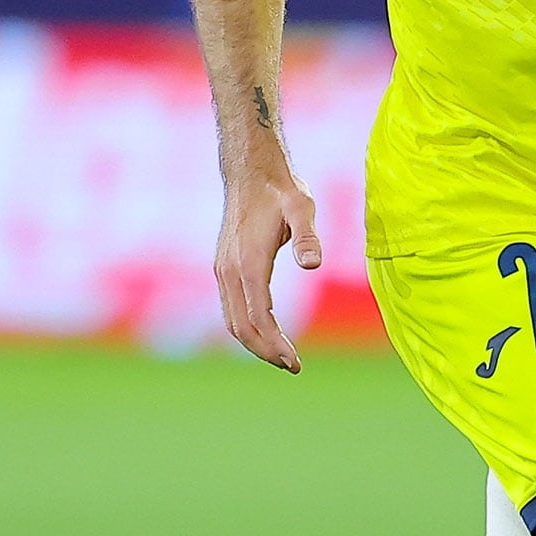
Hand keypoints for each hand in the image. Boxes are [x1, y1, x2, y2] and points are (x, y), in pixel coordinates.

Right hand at [213, 158, 323, 372]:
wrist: (249, 169)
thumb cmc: (280, 188)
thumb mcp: (302, 207)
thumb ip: (307, 236)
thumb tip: (313, 264)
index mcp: (248, 262)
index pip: (259, 317)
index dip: (275, 343)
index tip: (295, 362)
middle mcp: (229, 270)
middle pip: (241, 327)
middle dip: (265, 351)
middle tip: (292, 366)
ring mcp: (223, 269)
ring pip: (232, 320)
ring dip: (255, 343)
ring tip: (282, 356)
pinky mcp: (224, 267)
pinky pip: (231, 308)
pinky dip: (246, 327)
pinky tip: (267, 332)